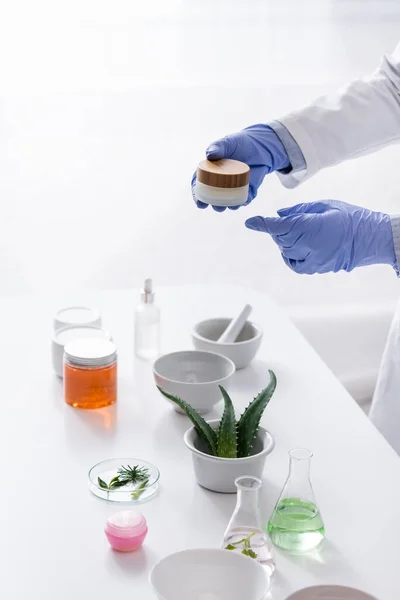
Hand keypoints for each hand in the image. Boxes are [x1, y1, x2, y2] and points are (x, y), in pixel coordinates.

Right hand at [191, 124, 289, 211]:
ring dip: (227, 206)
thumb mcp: (228, 143)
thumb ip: (218, 147)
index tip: (199, 202)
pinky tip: (243, 201)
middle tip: (214, 206)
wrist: (260, 144)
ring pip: (229, 201)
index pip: (200, 185)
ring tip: (227, 206)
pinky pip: (245, 198)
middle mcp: (221, 183)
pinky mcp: (247, 189)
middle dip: (212, 204)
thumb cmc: (240, 143)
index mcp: (211, 172)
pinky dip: (244, 201)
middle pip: (213, 197)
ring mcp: (234, 187)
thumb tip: (209, 154)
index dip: (197, 195)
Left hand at [245, 200, 395, 273]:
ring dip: (286, 241)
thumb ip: (298, 211)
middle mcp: (307, 245)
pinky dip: (290, 255)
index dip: (262, 224)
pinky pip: (294, 263)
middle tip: (294, 222)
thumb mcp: (323, 205)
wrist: (369, 238)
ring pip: (285, 250)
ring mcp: (311, 259)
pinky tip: (297, 248)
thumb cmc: (349, 217)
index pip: (278, 226)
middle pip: (280, 238)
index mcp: (309, 226)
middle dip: (280, 229)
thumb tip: (279, 214)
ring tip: (303, 232)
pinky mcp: (315, 269)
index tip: (250, 222)